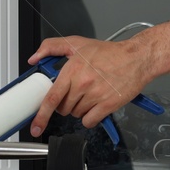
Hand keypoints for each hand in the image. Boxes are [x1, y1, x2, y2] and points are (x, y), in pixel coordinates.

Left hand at [26, 35, 154, 136]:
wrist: (136, 58)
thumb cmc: (108, 52)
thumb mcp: (76, 43)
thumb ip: (51, 47)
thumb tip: (34, 58)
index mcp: (73, 70)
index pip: (51, 98)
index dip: (41, 116)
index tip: (36, 126)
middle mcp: (83, 84)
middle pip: (63, 108)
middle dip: (65, 103)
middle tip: (75, 92)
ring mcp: (96, 96)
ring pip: (76, 115)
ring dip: (79, 109)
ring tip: (89, 94)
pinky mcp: (108, 105)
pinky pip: (90, 121)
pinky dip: (90, 117)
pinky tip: (95, 105)